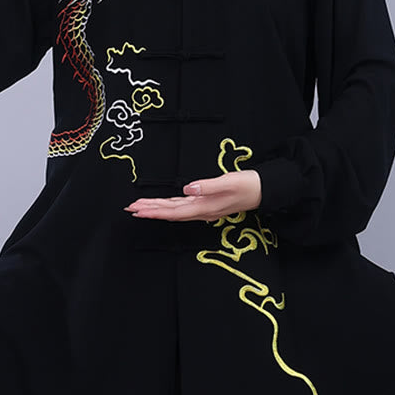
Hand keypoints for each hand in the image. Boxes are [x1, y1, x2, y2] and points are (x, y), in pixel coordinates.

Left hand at [124, 170, 261, 221]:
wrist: (263, 190)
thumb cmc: (248, 185)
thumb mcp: (229, 182)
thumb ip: (207, 186)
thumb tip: (188, 189)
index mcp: (204, 207)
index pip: (173, 212)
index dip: (154, 212)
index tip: (138, 211)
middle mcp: (202, 210)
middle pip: (170, 212)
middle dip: (150, 210)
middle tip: (130, 209)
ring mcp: (204, 208)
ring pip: (175, 210)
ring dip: (157, 208)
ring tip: (140, 207)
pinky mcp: (207, 203)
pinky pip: (183, 206)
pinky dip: (169, 205)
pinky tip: (162, 204)